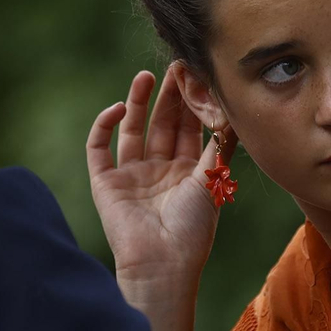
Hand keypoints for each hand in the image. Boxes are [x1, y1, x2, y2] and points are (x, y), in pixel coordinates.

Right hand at [86, 67, 222, 330]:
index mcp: (185, 172)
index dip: (190, 103)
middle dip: (168, 96)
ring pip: (133, 129)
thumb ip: (217, 148)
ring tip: (146, 76)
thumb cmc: (192, 229)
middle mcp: (158, 170)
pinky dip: (105, 126)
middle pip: (162, 124)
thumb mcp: (211, 182)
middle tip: (175, 66)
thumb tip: (231, 112)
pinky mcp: (105, 183)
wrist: (162, 264)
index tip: (196, 76)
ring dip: (137, 103)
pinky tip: (118, 108)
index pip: (187, 129)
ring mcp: (130, 176)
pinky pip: (99, 148)